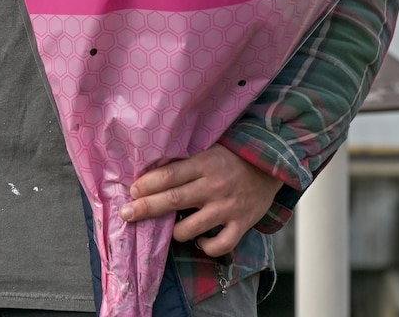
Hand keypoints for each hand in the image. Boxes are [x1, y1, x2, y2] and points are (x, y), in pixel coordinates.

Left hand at [119, 145, 281, 257]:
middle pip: (173, 200)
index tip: (132, 191)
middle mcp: (214, 186)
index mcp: (205, 164)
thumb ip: (186, 164)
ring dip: (175, 232)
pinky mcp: (241, 224)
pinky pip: (220, 245)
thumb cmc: (233, 157)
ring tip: (171, 229)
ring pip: (191, 228)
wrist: (272, 165)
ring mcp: (228, 207)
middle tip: (126, 214)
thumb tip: (151, 174)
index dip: (147, 184)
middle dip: (146, 209)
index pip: (169, 175)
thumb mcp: (209, 151)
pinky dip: (206, 247)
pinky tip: (201, 241)